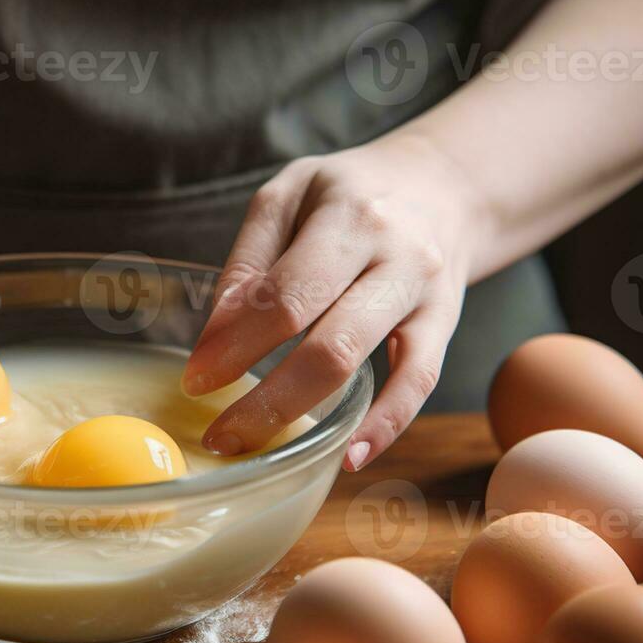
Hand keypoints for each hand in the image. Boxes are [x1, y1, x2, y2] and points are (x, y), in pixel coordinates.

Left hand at [184, 135, 490, 470]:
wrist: (443, 185)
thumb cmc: (350, 192)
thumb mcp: (290, 195)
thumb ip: (250, 259)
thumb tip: (215, 333)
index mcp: (349, 216)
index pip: (285, 294)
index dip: (236, 344)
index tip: (196, 378)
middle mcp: (395, 256)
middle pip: (328, 343)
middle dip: (265, 398)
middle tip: (218, 434)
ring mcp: (425, 295)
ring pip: (367, 367)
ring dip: (306, 414)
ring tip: (257, 446)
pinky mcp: (445, 326)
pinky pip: (418, 384)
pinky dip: (384, 426)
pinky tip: (347, 458)